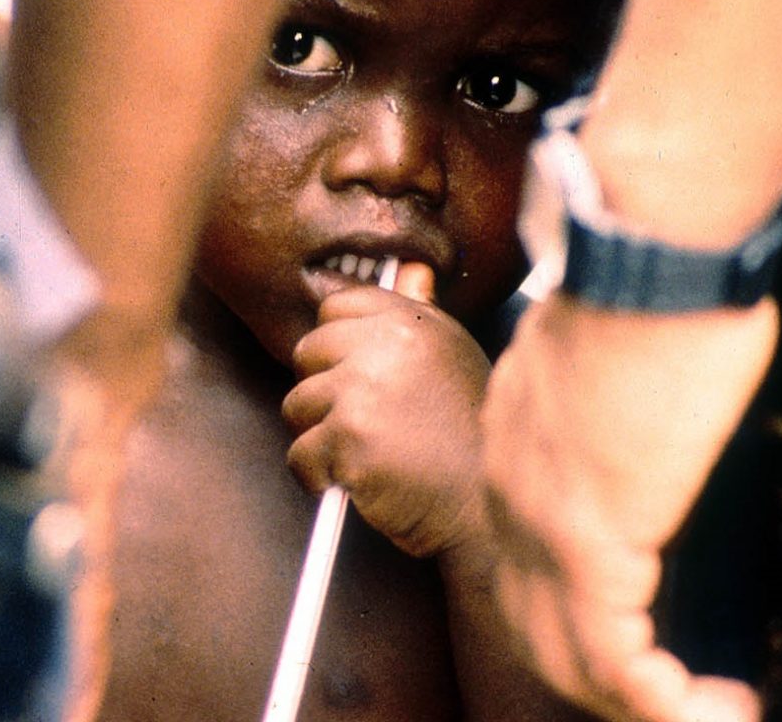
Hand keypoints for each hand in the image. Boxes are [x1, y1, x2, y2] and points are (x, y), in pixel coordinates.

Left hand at [283, 272, 491, 557]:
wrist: (485, 512)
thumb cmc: (470, 443)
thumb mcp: (456, 360)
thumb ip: (424, 315)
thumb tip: (413, 268)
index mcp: (414, 321)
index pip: (337, 306)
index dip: (338, 346)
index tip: (357, 378)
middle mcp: (389, 345)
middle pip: (307, 352)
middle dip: (323, 392)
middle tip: (362, 426)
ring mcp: (365, 389)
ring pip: (296, 405)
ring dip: (319, 437)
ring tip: (366, 456)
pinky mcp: (348, 437)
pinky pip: (299, 455)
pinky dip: (319, 478)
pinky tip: (358, 484)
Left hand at [480, 292, 776, 721]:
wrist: (644, 251)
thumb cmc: (644, 286)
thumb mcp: (602, 361)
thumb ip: (598, 407)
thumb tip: (628, 417)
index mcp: (515, 445)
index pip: (522, 557)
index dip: (574, 612)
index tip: (633, 639)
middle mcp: (513, 489)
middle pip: (531, 619)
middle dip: (595, 674)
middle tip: (663, 696)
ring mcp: (545, 518)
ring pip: (567, 654)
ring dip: (637, 701)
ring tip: (708, 712)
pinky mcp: (594, 536)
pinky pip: (616, 660)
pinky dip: (663, 702)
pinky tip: (713, 708)